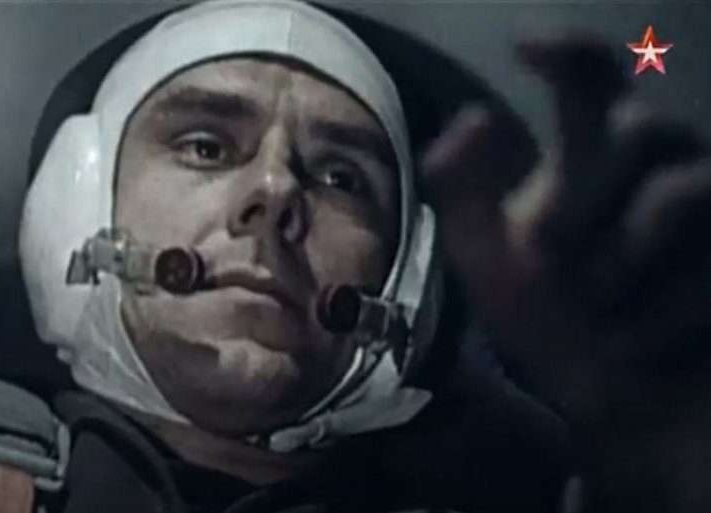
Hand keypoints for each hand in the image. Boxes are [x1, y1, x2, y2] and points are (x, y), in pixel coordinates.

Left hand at [423, 36, 709, 512]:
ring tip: (596, 309)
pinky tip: (631, 343)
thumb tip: (472, 115)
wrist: (608, 406)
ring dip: (622, 258)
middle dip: (583, 195)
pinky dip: (662, 312)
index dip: (572, 54)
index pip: (594, 82)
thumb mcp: (486, 260)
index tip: (526, 48)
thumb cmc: (546, 325)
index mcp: (592, 159)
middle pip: (644, 128)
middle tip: (543, 253)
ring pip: (683, 190)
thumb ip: (466, 190)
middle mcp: (660, 169)